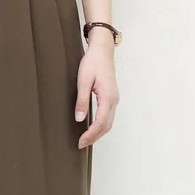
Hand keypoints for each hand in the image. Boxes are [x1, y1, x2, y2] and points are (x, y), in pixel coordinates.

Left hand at [74, 29, 119, 148]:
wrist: (102, 50)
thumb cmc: (92, 63)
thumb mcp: (83, 81)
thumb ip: (82, 101)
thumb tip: (80, 119)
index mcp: (108, 97)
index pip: (100, 122)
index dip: (91, 134)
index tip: (81, 142)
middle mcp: (114, 101)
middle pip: (106, 126)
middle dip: (94, 137)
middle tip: (81, 144)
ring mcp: (114, 99)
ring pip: (108, 122)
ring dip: (98, 133)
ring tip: (86, 139)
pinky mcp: (112, 97)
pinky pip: (108, 116)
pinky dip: (101, 125)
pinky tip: (92, 128)